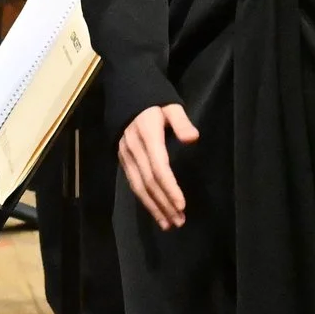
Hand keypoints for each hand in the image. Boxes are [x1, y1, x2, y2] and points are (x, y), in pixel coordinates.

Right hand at [117, 103, 196, 228]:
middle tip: (179, 221)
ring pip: (138, 186)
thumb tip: (193, 139)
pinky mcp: (122, 158)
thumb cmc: (153, 98)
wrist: (124, 89)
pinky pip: (133, 182)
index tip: (181, 205)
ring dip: (153, 206)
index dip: (170, 188)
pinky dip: (144, 199)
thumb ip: (181, 122)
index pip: (159, 167)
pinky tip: (155, 210)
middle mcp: (133, 148)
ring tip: (168, 223)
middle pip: (149, 181)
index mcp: (147, 134)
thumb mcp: (170, 104)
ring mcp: (125, 154)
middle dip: (164, 203)